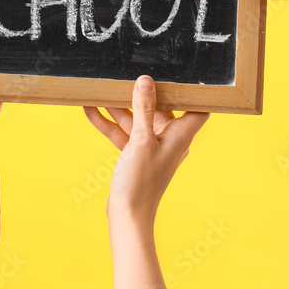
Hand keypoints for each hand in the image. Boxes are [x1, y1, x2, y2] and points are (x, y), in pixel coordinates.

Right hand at [84, 76, 208, 222]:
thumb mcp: (141, 140)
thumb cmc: (141, 183)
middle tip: (129, 73)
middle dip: (142, 93)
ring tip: (102, 88)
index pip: (197, 108)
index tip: (184, 72)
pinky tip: (90, 109)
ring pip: (136, 119)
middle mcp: (169, 139)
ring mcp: (150, 147)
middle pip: (160, 108)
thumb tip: (146, 81)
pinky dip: (108, 122)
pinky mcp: (135, 155)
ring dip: (119, 106)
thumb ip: (143, 108)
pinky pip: (123, 133)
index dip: (194, 91)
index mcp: (180, 135)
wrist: (127, 216)